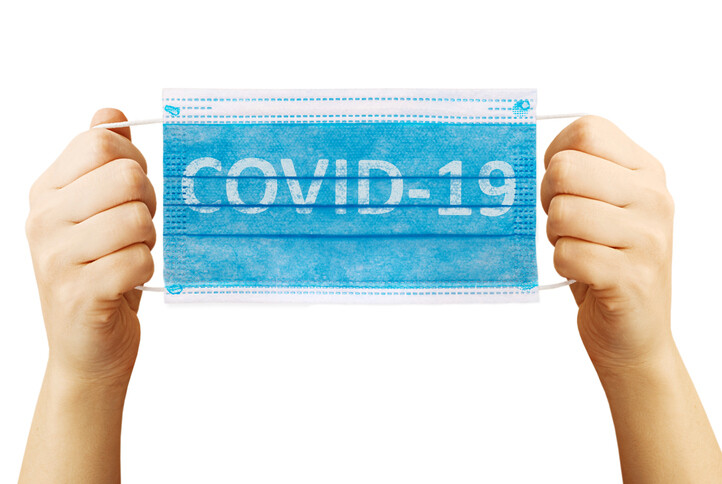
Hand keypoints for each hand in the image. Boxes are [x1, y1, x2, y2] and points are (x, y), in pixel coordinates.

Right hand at [26, 108, 155, 386]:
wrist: (87, 349)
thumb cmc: (100, 272)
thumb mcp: (96, 213)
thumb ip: (102, 163)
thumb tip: (112, 114)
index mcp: (46, 192)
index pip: (101, 143)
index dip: (134, 164)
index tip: (130, 193)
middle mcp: (44, 219)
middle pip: (127, 177)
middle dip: (147, 205)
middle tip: (134, 232)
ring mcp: (57, 257)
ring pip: (138, 219)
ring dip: (147, 242)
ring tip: (127, 257)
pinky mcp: (81, 292)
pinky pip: (140, 259)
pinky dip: (147, 271)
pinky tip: (127, 282)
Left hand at [541, 116, 674, 370]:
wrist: (634, 333)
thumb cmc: (606, 262)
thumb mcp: (603, 206)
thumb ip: (579, 172)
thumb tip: (525, 153)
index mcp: (646, 171)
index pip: (587, 131)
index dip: (556, 157)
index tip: (564, 187)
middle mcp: (653, 198)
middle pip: (566, 169)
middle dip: (550, 200)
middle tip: (567, 225)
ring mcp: (647, 238)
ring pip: (562, 212)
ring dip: (556, 237)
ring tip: (579, 250)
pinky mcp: (631, 278)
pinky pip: (567, 254)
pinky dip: (562, 266)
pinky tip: (583, 274)